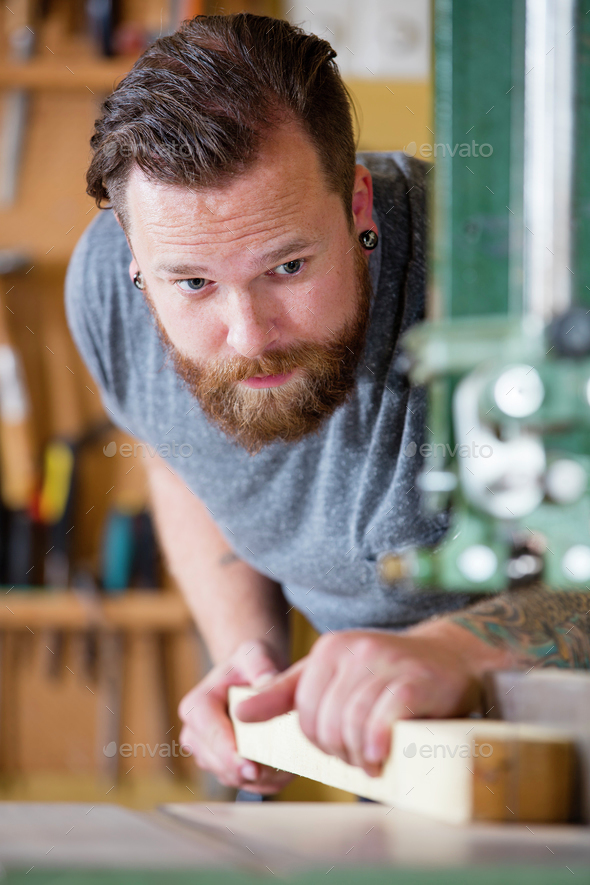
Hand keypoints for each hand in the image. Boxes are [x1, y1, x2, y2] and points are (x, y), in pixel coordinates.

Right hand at [178, 639, 294, 793]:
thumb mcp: (255, 654)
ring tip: (290, 767)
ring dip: (260, 778)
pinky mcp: (222, 768)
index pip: (212, 735)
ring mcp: (207, 754)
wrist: (251, 676)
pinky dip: (265, 781)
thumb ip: (260, 665)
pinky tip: (286, 769)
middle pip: (220, 764)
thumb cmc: (250, 663)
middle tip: (285, 770)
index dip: (230, 754)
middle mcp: (195, 734)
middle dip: (250, 770)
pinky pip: (243, 784)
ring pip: (232, 778)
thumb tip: (267, 684)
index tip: (251, 768)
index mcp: (197, 706)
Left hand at [234, 624, 489, 776]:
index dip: (319, 741)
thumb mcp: (335, 677)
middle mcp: (354, 650)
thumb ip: (286, 693)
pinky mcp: (413, 682)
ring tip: (374, 759)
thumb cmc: (390, 676)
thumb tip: (241, 710)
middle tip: (360, 758)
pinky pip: (381, 723)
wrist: (452, 659)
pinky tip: (384, 754)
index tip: (340, 748)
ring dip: (361, 756)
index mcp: (330, 649)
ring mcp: (384, 664)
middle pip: (326, 723)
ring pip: (351, 726)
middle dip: (340, 752)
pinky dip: (378, 745)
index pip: (304, 712)